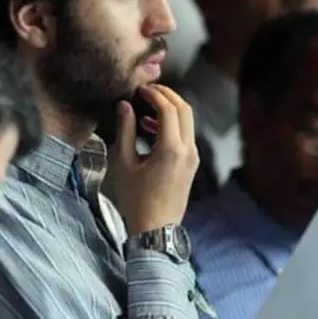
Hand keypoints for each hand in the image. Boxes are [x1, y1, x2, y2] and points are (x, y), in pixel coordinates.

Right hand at [110, 84, 198, 233]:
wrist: (156, 229)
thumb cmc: (137, 200)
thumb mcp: (125, 164)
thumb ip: (126, 131)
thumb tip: (124, 106)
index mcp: (171, 148)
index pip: (168, 108)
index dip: (154, 94)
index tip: (139, 89)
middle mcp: (188, 150)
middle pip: (184, 109)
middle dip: (167, 95)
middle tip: (147, 90)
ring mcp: (193, 157)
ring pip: (188, 121)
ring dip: (170, 109)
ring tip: (147, 107)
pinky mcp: (191, 164)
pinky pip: (186, 135)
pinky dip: (173, 125)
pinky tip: (152, 128)